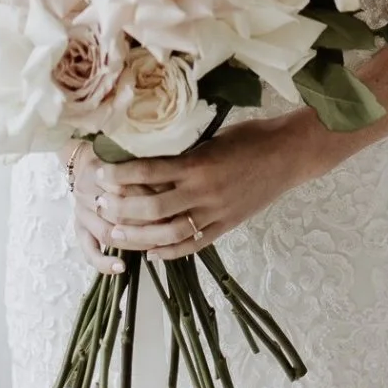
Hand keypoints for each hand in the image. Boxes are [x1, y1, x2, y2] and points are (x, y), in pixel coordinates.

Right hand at [69, 140, 173, 274]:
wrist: (83, 159)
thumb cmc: (114, 156)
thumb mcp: (127, 153)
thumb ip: (145, 164)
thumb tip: (173, 182)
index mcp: (99, 168)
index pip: (126, 186)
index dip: (151, 196)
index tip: (174, 202)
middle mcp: (86, 190)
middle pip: (117, 212)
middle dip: (146, 221)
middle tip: (171, 226)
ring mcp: (80, 211)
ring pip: (106, 232)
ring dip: (132, 241)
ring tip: (154, 245)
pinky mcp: (78, 227)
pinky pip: (88, 250)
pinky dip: (103, 262)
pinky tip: (121, 267)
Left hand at [87, 116, 298, 262]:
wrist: (288, 154)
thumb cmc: (250, 137)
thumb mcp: (211, 136)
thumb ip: (183, 150)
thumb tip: (147, 152)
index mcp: (198, 164)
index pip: (148, 172)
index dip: (120, 175)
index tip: (99, 173)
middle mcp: (204, 192)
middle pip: (152, 208)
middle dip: (120, 209)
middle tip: (98, 204)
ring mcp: (216, 213)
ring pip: (168, 234)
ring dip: (137, 236)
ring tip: (114, 232)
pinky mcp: (226, 227)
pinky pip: (193, 245)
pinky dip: (168, 252)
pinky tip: (150, 252)